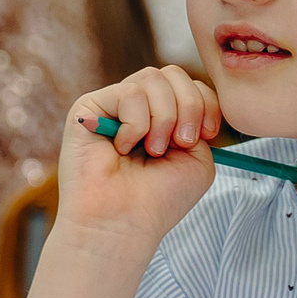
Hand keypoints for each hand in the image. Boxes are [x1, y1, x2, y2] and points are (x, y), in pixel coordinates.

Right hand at [56, 65, 222, 251]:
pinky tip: (123, 149)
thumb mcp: (198, 159)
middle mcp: (137, 108)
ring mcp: (112, 106)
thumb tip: (195, 95)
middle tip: (181, 143)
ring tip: (152, 151)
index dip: (206, 102)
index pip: (190, 84)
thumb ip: (201, 121)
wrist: (122, 224)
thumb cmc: (158, 199)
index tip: (208, 134)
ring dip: (164, 118)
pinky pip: (128, 93)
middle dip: (189, 106)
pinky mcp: (88, 108)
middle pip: (172, 73)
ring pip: (152, 78)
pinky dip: (136, 124)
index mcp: (163, 118)